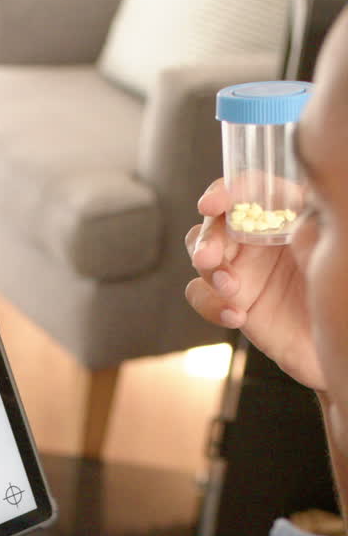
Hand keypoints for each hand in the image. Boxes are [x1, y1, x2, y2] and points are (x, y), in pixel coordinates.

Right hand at [185, 179, 324, 391]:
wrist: (336, 345)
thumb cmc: (341, 294)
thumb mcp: (333, 254)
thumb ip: (316, 230)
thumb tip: (295, 219)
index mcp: (285, 212)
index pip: (251, 189)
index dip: (227, 191)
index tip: (213, 204)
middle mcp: (258, 236)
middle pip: (217, 222)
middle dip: (208, 237)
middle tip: (209, 258)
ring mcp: (241, 268)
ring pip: (202, 256)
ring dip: (208, 270)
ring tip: (230, 288)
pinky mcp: (230, 300)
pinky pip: (201, 296)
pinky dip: (211, 306)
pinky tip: (237, 316)